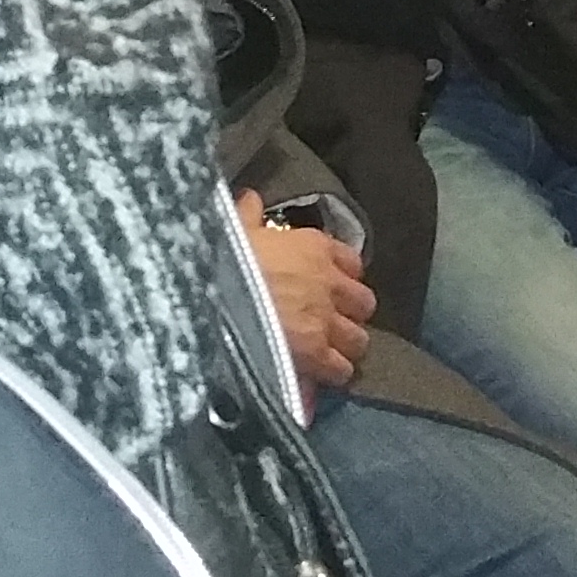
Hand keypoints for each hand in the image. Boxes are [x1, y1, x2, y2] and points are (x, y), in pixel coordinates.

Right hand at [238, 190, 369, 400]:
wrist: (214, 295)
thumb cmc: (224, 260)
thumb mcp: (236, 230)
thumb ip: (248, 215)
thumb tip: (250, 198)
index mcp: (314, 248)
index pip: (351, 262)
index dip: (342, 276)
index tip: (330, 285)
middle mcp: (329, 283)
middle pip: (363, 303)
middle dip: (350, 315)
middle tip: (332, 323)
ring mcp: (326, 320)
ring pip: (358, 339)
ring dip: (344, 347)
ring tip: (328, 353)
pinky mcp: (317, 354)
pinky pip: (340, 368)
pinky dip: (331, 374)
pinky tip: (318, 378)